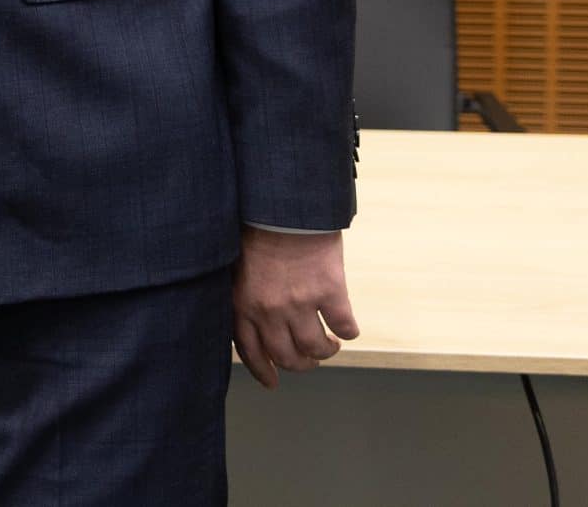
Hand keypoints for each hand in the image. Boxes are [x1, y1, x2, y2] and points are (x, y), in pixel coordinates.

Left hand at [232, 228, 357, 387]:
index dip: (263, 371)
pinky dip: (349, 331)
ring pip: (316, 349)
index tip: (273, 382)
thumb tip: (255, 323)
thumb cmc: (258, 231)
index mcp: (242, 304)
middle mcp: (268, 310)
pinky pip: (345, 326)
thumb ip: (245, 296)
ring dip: (325, 351)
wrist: (283, 206)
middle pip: (287, 357)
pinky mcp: (329, 292)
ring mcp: (299, 303)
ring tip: (331, 343)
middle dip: (301, 364)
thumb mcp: (238, 268)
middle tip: (311, 357)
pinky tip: (348, 326)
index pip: (250, 351)